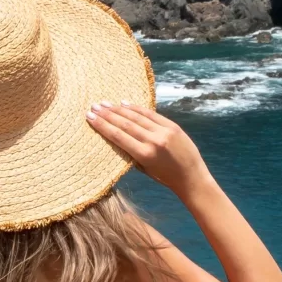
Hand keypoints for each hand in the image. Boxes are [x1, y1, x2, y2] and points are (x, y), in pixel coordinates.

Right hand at [88, 100, 210, 197]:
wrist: (191, 176)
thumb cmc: (165, 177)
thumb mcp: (144, 168)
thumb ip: (130, 152)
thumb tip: (115, 135)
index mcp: (144, 155)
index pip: (118, 136)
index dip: (103, 126)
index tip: (90, 118)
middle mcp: (153, 141)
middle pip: (125, 124)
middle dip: (107, 115)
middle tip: (93, 107)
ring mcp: (164, 131)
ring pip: (137, 117)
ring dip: (118, 109)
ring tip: (104, 103)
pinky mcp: (172, 125)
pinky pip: (150, 114)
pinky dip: (136, 108)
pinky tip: (124, 104)